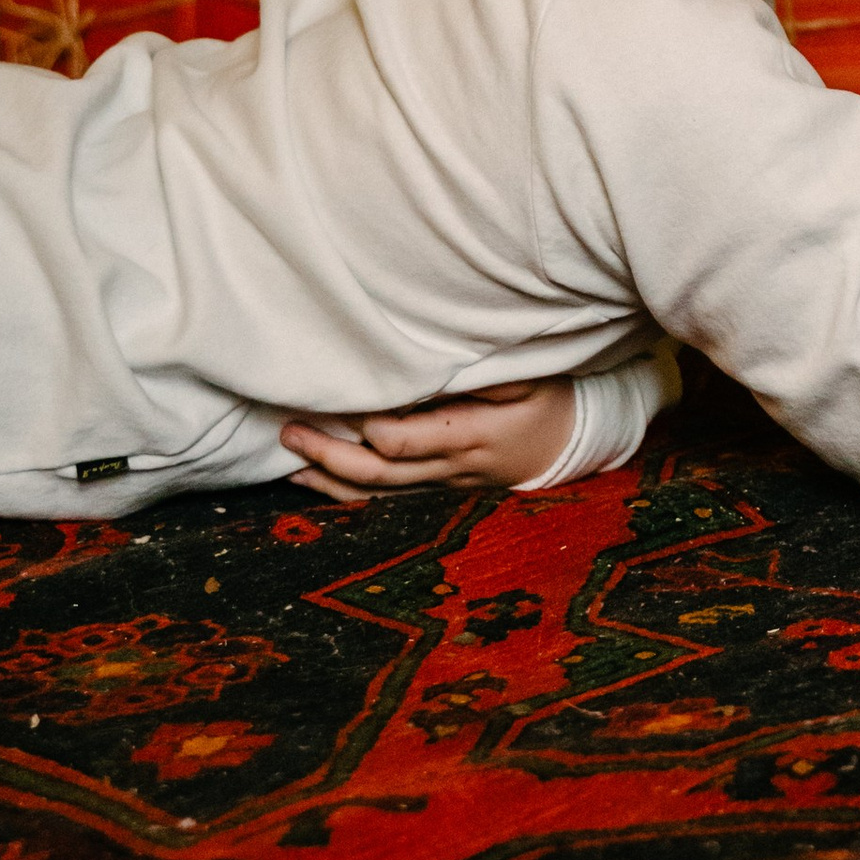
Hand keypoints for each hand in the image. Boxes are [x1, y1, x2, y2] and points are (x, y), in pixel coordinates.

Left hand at [279, 377, 577, 502]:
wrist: (569, 445)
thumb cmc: (546, 400)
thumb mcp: (529, 375)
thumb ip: (483, 371)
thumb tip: (433, 360)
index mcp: (472, 436)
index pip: (406, 441)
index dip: (371, 428)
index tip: (346, 401)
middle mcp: (451, 469)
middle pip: (381, 473)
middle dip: (331, 455)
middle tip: (290, 431)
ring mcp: (443, 486)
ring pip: (378, 495)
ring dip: (330, 481)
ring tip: (289, 461)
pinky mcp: (437, 490)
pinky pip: (385, 499)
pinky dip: (346, 493)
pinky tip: (314, 480)